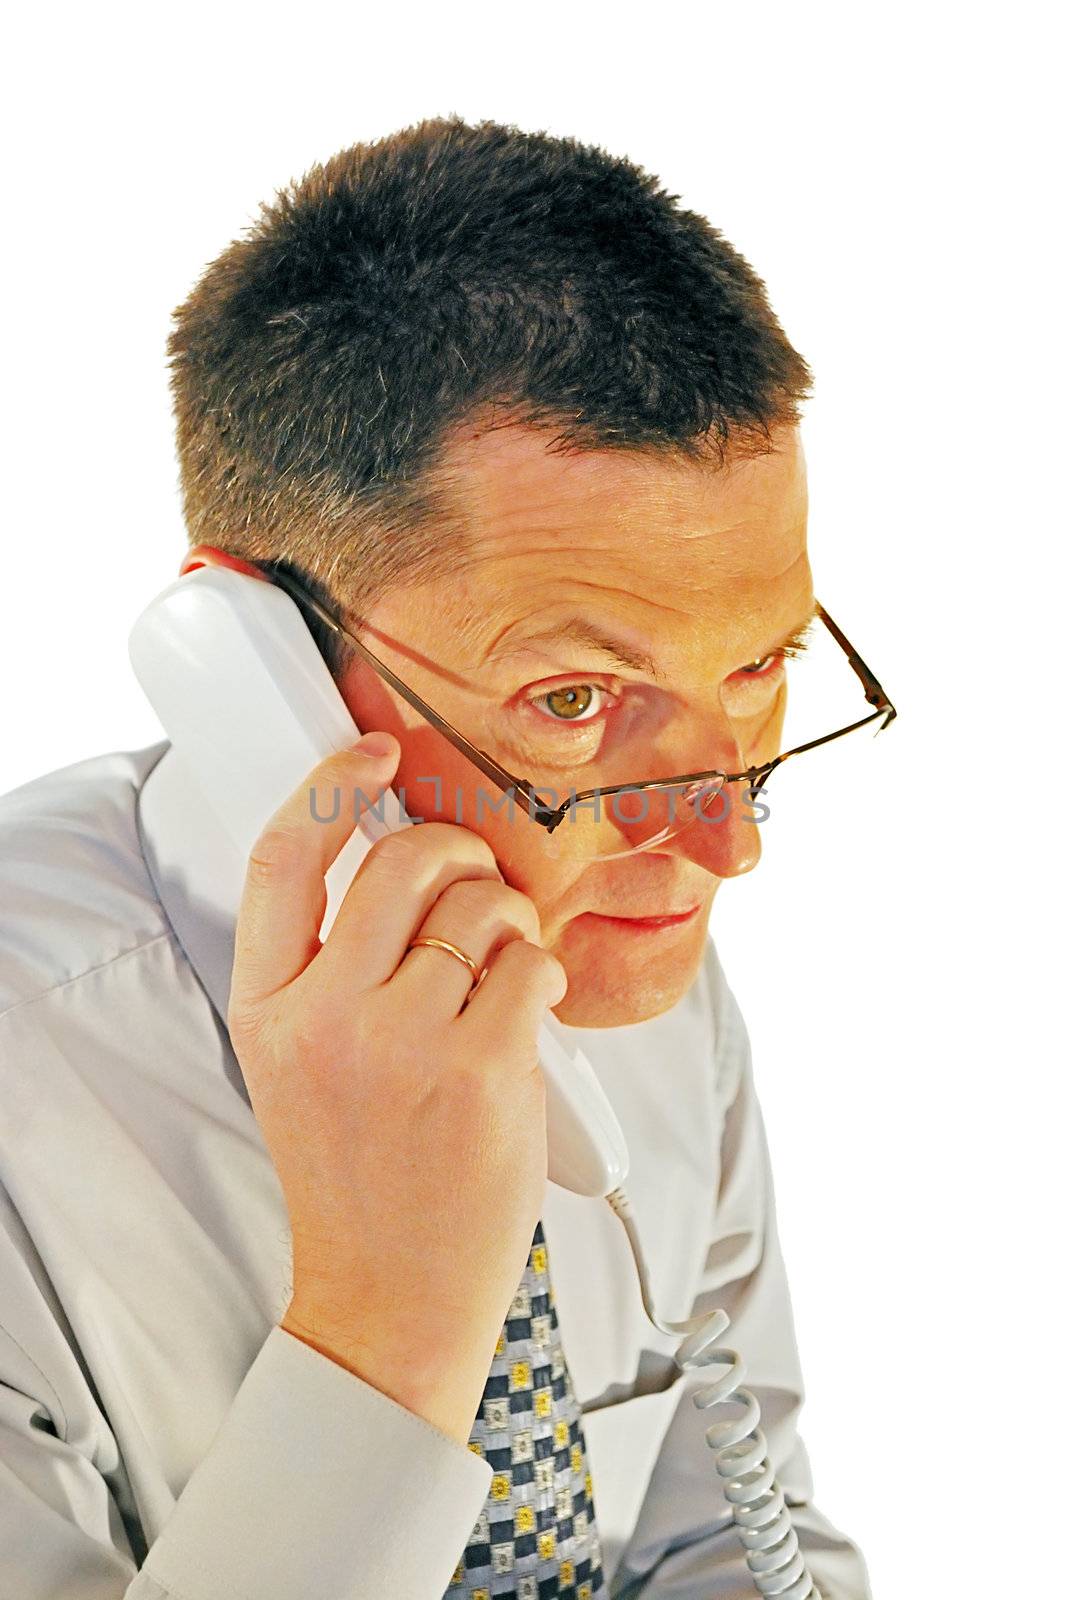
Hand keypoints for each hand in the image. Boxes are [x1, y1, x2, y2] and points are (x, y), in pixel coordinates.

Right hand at [226, 733, 566, 1444]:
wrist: (389, 1294)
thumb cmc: (356, 1175)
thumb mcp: (300, 1063)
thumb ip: (329, 967)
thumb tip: (399, 859)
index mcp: (268, 1009)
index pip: (281, 861)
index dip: (329, 787)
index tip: (371, 751)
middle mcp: (326, 1018)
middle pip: (401, 862)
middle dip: (455, 854)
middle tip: (470, 886)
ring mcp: (404, 1044)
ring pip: (481, 907)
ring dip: (507, 925)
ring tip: (496, 978)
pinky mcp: (481, 1070)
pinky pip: (531, 963)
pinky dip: (540, 975)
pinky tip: (521, 1016)